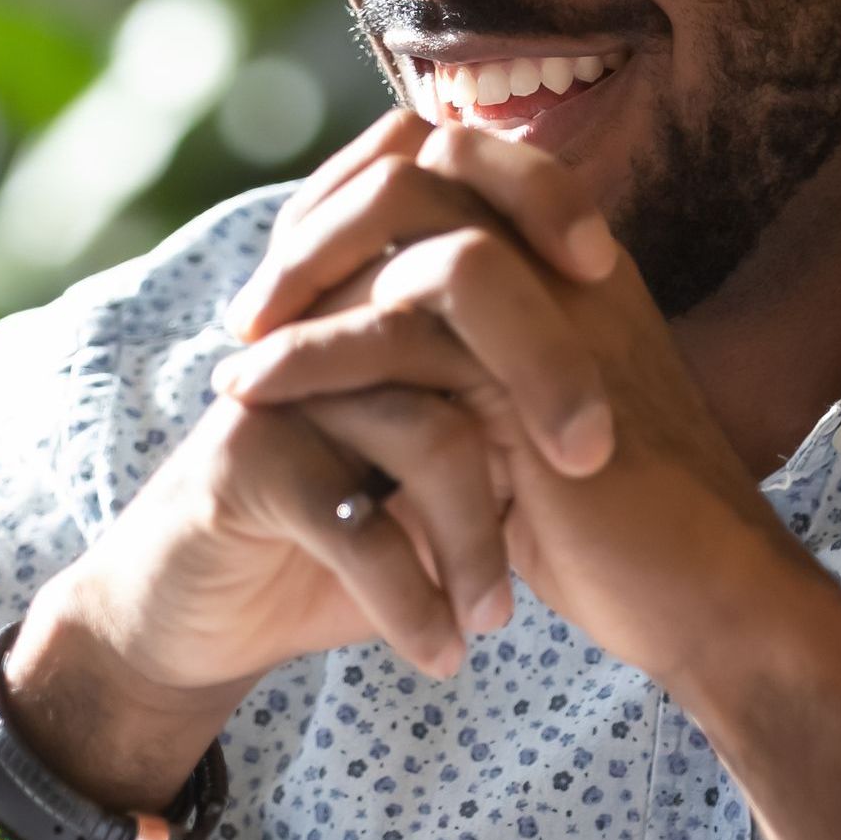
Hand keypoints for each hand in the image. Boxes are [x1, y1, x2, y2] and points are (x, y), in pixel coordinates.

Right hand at [2, 118, 617, 805]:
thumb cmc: (342, 530)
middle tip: (591, 461)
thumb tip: (635, 372)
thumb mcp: (431, 462)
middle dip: (544, 375)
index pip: (459, 186)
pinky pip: (358, 524)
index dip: (540, 198)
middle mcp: (323, 319)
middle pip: (454, 286)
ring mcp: (281, 386)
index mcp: (370, 291)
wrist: (205, 615)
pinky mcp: (242, 464)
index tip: (610, 276)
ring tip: (499, 617)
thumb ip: (499, 398)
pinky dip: (413, 600)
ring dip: (479, 538)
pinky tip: (442, 653)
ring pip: (424, 430)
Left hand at [212, 119, 840, 689]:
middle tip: (251, 305)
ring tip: (237, 350)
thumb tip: (371, 337)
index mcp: (575, 261)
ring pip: (407, 229)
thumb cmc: (617, 530)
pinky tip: (252, 392)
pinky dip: (310, 354)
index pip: (456, 162)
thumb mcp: (526, 425)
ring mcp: (561, 308)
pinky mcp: (536, 377)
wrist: (706, 603)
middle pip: (425, 163)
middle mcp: (571, 263)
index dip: (361, 195)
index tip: (292, 270)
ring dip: (302, 279)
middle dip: (320, 222)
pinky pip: (399, 328)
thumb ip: (470, 364)